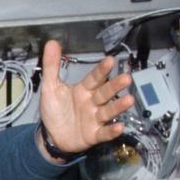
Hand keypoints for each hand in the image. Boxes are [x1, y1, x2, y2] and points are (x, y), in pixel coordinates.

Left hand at [37, 40, 134, 154]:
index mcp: (83, 90)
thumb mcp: (50, 87)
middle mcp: (92, 102)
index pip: (94, 78)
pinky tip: (120, 127)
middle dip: (115, 86)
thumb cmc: (55, 110)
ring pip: (108, 111)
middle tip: (126, 78)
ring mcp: (94, 118)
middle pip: (105, 93)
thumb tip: (51, 43)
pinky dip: (111, 131)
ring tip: (129, 100)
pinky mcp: (93, 134)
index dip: (101, 70)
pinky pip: (104, 132)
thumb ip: (52, 66)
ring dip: (118, 106)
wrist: (51, 136)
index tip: (110, 60)